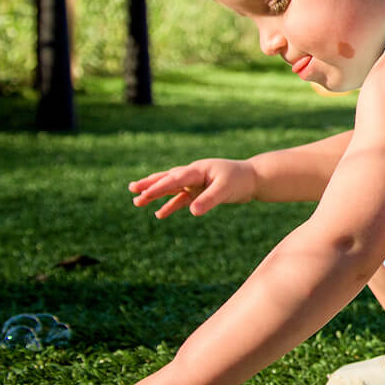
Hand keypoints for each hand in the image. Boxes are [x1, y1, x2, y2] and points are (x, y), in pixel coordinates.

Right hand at [129, 158, 256, 218]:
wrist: (253, 179)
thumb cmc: (240, 181)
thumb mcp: (225, 190)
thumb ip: (208, 200)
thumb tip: (191, 212)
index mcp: (198, 170)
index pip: (175, 178)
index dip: (159, 186)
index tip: (144, 193)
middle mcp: (193, 174)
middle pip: (167, 179)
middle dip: (150, 185)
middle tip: (132, 189)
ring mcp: (195, 183)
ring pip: (171, 188)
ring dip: (155, 193)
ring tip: (137, 200)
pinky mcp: (199, 191)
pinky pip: (181, 199)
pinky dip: (170, 205)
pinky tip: (159, 214)